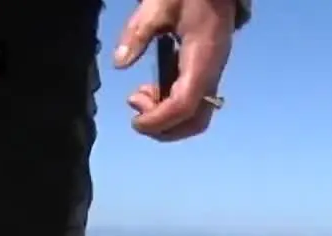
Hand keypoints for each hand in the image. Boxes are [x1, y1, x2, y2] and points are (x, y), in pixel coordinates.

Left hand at [114, 0, 235, 141]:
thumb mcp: (159, 4)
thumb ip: (138, 32)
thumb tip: (120, 63)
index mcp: (202, 58)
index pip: (184, 104)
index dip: (159, 120)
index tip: (134, 120)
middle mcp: (211, 71)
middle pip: (195, 121)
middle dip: (164, 128)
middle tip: (136, 114)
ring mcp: (210, 73)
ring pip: (195, 115)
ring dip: (164, 118)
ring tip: (138, 98)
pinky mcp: (203, 72)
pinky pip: (190, 102)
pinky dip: (168, 107)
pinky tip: (148, 91)